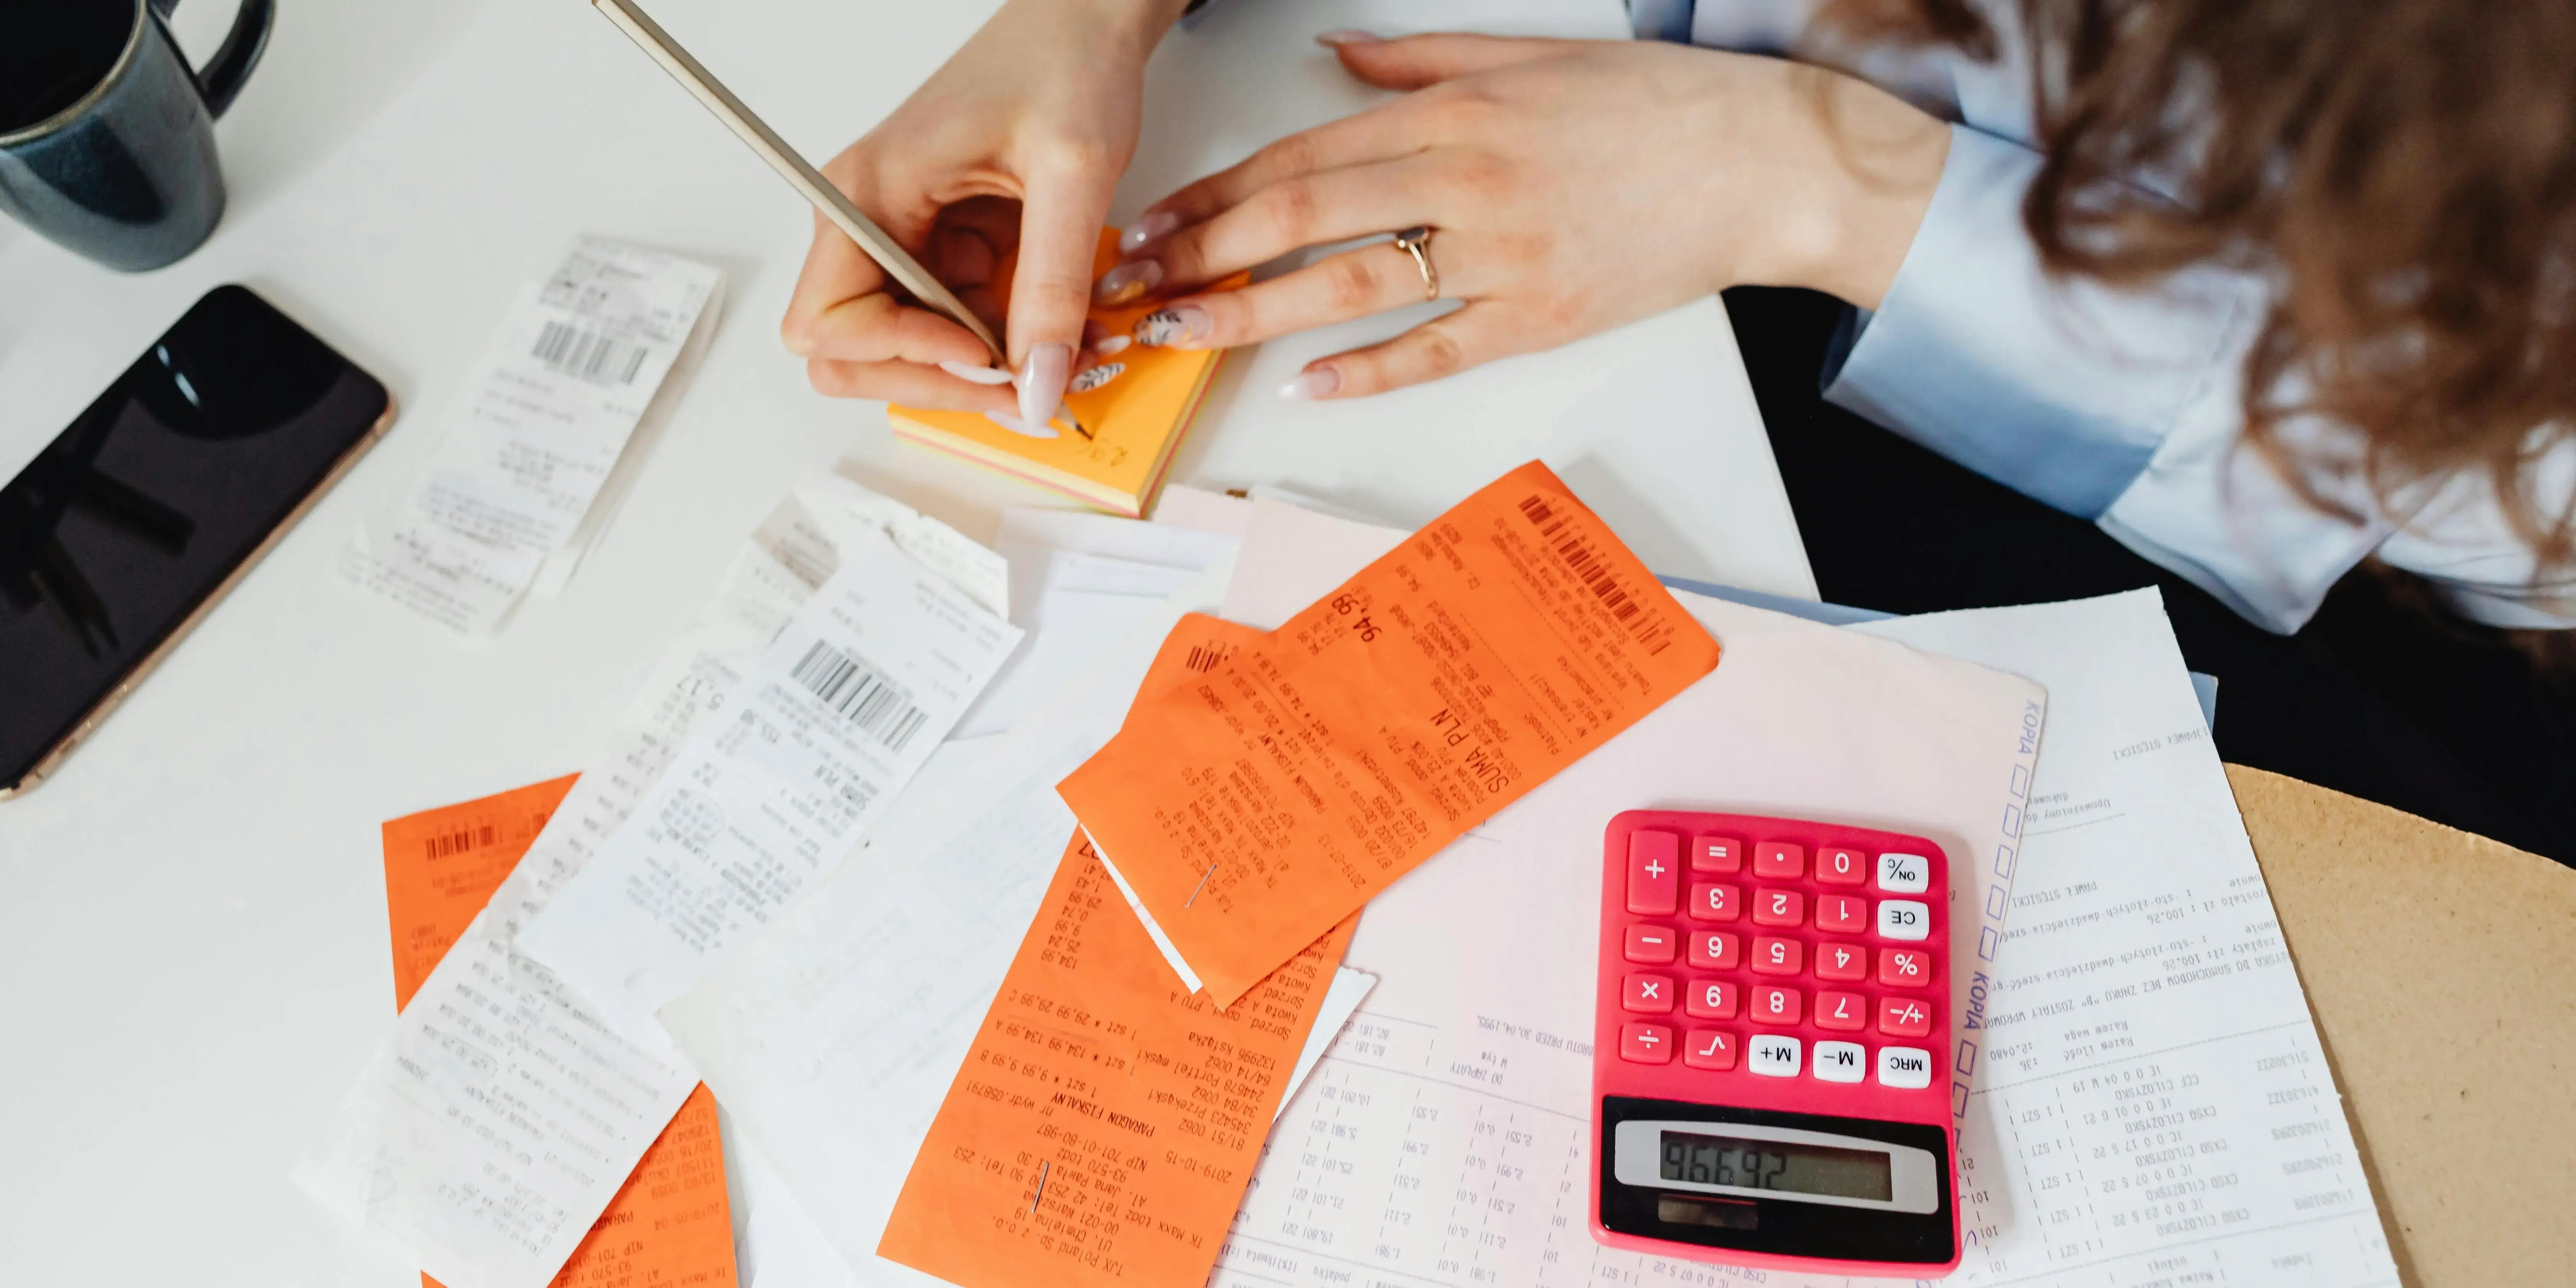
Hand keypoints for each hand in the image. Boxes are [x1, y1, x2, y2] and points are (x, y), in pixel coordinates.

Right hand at [780, 0, 1189, 430]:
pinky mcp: (945, 251)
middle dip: (932, 379)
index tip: (982, 355)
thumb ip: (1052, 285)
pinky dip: (1004, 344)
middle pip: (852, 353)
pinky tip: (1055, 331)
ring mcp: (906, 241)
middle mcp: (870, 222)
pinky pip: (956, 327)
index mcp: (868, 192)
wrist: (1084, 25)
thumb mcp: (1072, 175)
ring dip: (978, 370)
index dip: (900, 354)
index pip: (828, 321)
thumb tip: (1036, 383)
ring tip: (1057, 357)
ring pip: (909, 350)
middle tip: (1019, 384)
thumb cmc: (1063, 66)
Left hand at [1100, 32, 1949, 399]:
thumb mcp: (1528, 56)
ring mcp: (1501, 253)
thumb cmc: (1650, 108)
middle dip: (1207, 253)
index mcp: (1452, 113)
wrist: (1764, 161)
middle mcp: (1464, 179)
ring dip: (1257, 312)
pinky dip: (1370, 370)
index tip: (1154, 218)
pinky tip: (1308, 385)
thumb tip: (1331, 58)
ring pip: (1353, 286)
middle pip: (1304, 217)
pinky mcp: (1541, 316)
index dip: (1216, 190)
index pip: (1301, 153)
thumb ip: (1419, 61)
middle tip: (1138, 285)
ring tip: (1187, 332)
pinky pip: (1438, 347)